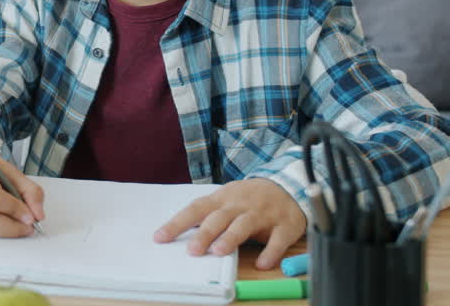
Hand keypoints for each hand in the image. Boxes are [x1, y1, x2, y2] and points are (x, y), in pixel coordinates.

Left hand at [154, 178, 305, 269]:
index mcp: (222, 199)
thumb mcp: (226, 200)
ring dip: (231, 238)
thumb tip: (182, 233)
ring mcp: (263, 214)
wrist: (289, 186)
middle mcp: (240, 205)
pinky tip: (262, 264)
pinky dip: (270, 252)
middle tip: (192, 250)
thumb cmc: (249, 198)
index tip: (160, 238)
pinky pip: (278, 240)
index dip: (178, 223)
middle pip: (219, 218)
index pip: (196, 209)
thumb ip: (208, 215)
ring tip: (218, 252)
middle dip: (204, 233)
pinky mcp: (285, 225)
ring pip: (245, 225)